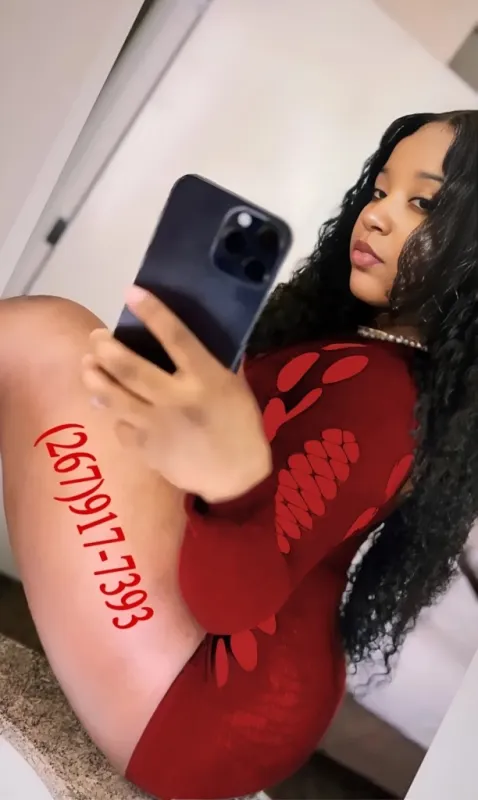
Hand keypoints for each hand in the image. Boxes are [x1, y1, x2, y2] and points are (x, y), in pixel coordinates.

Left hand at [81, 286, 271, 502]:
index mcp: (206, 379)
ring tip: (86, 366)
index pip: (176, 338)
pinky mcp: (147, 451)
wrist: (236, 477)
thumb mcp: (236, 389)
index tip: (131, 292)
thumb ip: (214, 364)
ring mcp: (158, 427)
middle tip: (96, 338)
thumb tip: (198, 337)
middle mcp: (177, 400)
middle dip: (106, 349)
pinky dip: (115, 415)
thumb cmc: (240, 426)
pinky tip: (112, 407)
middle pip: (131, 369)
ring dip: (95, 379)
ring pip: (115, 398)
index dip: (152, 313)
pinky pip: (121, 428)